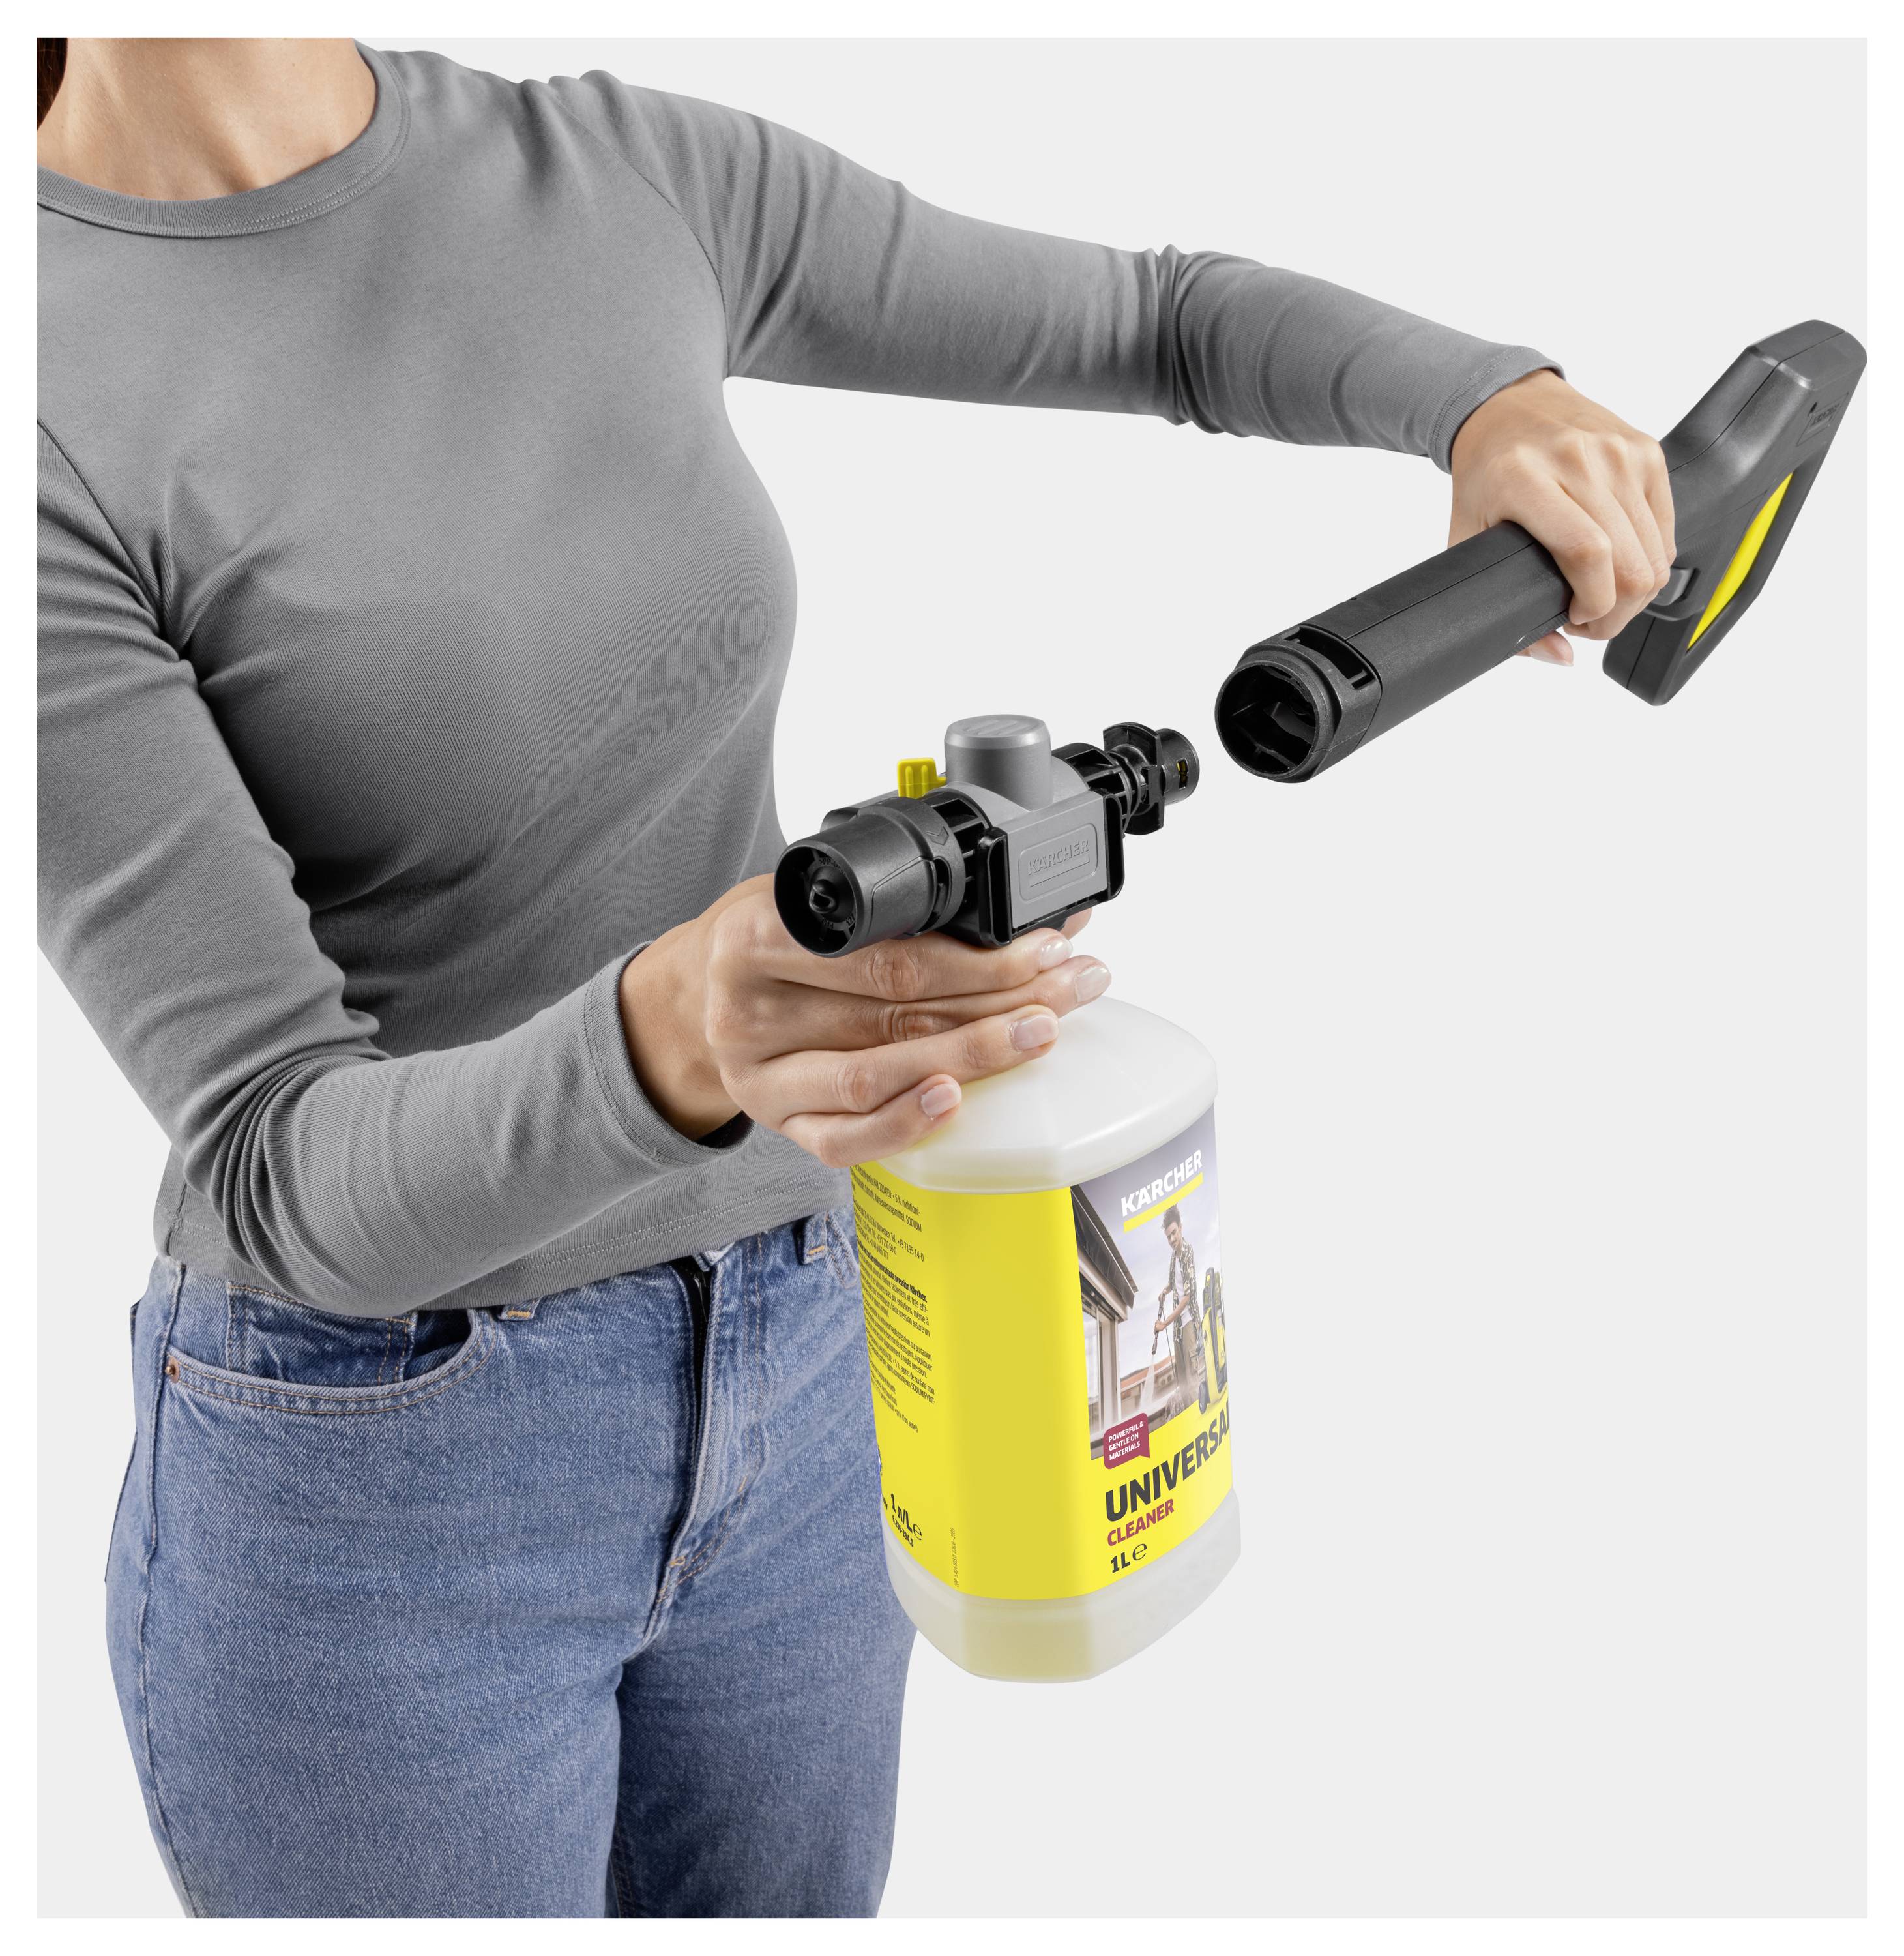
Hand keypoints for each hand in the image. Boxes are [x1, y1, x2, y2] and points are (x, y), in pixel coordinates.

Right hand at [616, 876, 1104, 1167]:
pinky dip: (902, 1123)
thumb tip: (1043, 912)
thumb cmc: (770, 942)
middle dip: (1000, 997)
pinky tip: (956, 1101)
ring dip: (973, 1054)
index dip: (976, 955)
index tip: (1046, 946)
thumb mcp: (814, 899)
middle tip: (1071, 986)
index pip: (885, 953)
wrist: (694, 994)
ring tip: (1041, 1032)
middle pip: (895, 1010)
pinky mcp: (772, 1121)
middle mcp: (749, 1006)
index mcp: (755, 933)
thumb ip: (905, 910)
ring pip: (877, 1072)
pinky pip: (843, 1138)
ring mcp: (757, 1072)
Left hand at [1449, 368, 1675, 664]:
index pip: (1588, 553)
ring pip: (1657, 552)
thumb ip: (1501, 604)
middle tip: (1590, 620)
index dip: (1593, 603)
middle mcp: (1578, 460)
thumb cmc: (1485, 474)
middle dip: (1617, 612)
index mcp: (1525, 479)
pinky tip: (1619, 564)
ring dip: (1636, 592)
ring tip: (1601, 594)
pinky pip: (1666, 528)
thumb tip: (1560, 656)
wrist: (1506, 404)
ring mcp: (1620, 452)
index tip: (1576, 620)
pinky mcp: (1648, 450)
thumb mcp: (1467, 538)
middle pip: (1630, 562)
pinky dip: (1651, 559)